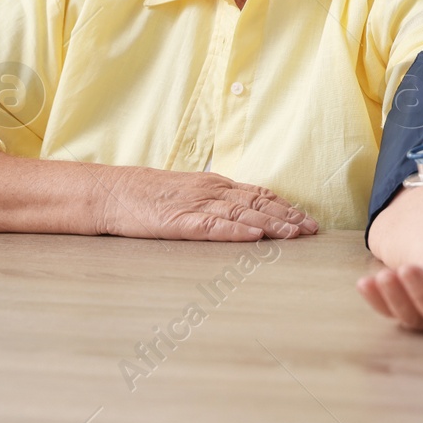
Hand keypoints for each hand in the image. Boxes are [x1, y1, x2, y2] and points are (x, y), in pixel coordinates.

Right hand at [95, 165, 318, 240]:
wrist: (110, 192)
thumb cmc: (147, 195)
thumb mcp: (187, 193)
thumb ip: (213, 201)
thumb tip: (240, 212)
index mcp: (214, 185)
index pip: (258, 194)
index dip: (285, 206)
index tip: (306, 218)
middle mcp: (211, 191)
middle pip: (257, 203)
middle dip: (288, 217)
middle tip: (312, 230)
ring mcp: (195, 205)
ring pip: (242, 215)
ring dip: (271, 225)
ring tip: (294, 234)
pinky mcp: (178, 222)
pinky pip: (212, 227)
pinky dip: (235, 232)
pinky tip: (254, 238)